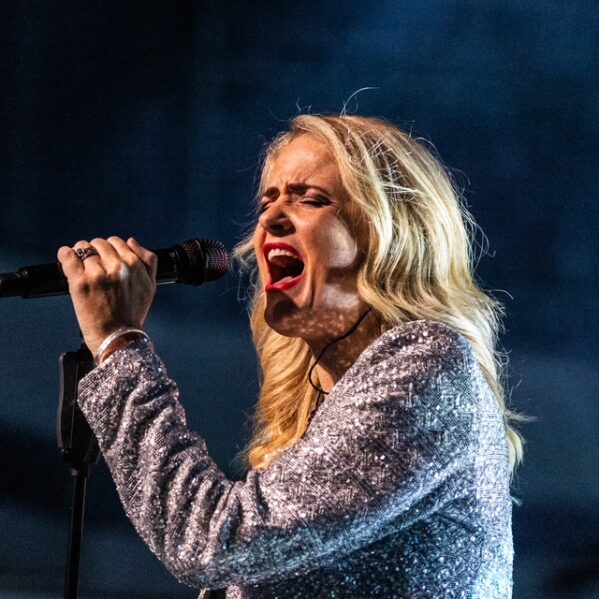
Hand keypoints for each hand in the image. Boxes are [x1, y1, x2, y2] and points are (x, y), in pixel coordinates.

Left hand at [57, 237, 157, 354]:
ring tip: (81, 268)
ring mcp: (97, 274)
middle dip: (95, 252)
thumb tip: (131, 241)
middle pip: (99, 243)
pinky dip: (65, 255)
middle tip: (92, 266)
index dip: (109, 250)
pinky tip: (66, 259)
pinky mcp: (80, 282)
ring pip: (83, 248)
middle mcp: (117, 266)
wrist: (118, 337)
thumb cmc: (133, 314)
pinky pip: (68, 256)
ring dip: (80, 255)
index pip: (116, 242)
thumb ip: (148, 260)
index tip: (104, 260)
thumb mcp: (151, 286)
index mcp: (134, 265)